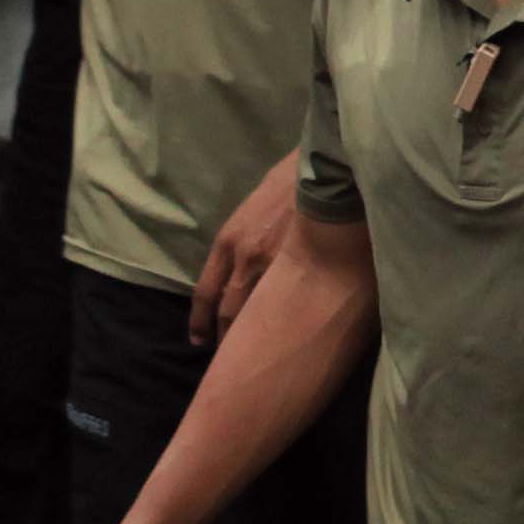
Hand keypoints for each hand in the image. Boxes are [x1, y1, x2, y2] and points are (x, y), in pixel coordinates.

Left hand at [185, 165, 291, 344]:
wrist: (324, 167)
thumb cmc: (290, 179)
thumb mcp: (254, 205)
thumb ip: (244, 235)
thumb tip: (243, 260)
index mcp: (228, 241)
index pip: (205, 293)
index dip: (200, 321)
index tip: (199, 340)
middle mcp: (245, 258)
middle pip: (228, 311)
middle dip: (226, 335)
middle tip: (229, 356)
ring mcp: (275, 266)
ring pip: (257, 315)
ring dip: (254, 336)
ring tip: (258, 355)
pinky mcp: (304, 269)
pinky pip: (287, 305)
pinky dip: (283, 323)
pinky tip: (289, 335)